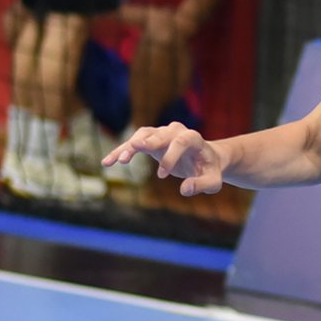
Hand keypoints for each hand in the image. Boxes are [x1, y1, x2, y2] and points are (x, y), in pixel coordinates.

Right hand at [104, 121, 224, 195]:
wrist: (206, 159)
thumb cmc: (209, 170)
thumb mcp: (212, 181)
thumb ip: (201, 185)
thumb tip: (184, 190)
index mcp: (193, 138)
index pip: (181, 141)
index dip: (171, 156)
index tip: (162, 176)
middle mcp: (176, 131)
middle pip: (159, 134)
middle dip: (147, 143)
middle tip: (134, 150)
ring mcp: (162, 133)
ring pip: (142, 135)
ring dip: (129, 147)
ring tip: (117, 161)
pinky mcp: (151, 140)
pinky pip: (134, 143)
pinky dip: (121, 151)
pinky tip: (107, 162)